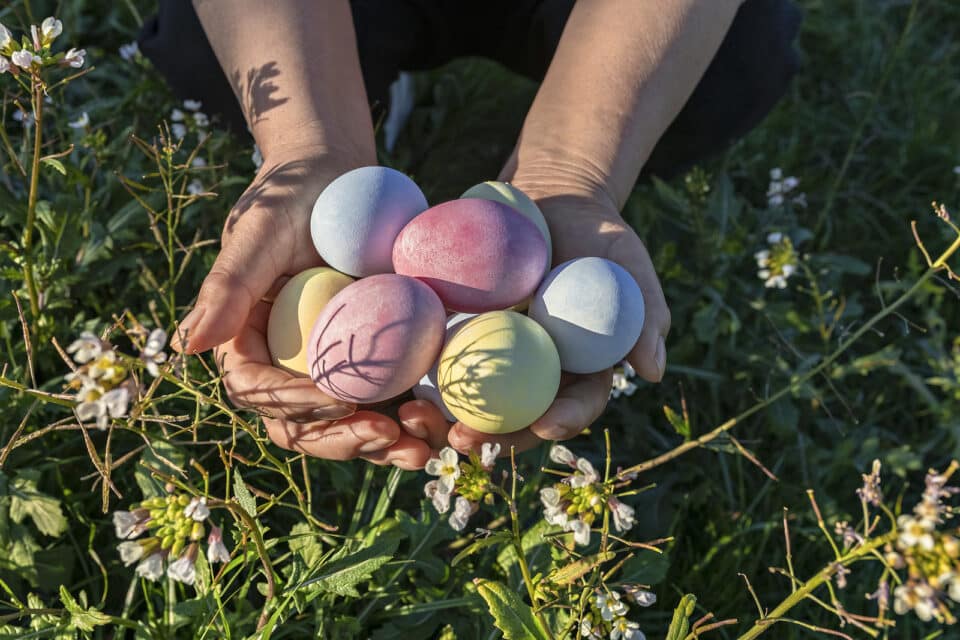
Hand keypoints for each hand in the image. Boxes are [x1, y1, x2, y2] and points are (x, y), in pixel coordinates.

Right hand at [170, 151, 436, 469]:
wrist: (339, 176)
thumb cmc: (292, 195)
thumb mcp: (258, 231)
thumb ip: (227, 286)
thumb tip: (185, 347)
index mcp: (247, 340)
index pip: (258, 390)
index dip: (294, 404)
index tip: (340, 401)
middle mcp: (284, 364)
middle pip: (303, 424)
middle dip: (344, 439)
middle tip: (389, 436)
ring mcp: (329, 368)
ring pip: (347, 425)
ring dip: (383, 445)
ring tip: (423, 446)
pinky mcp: (370, 363)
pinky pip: (386, 401)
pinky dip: (410, 418)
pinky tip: (437, 421)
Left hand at [398, 191, 670, 454]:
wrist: (549, 198)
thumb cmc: (598, 233)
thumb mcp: (628, 264)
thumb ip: (645, 314)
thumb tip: (652, 371)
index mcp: (579, 370)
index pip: (575, 405)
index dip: (563, 421)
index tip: (546, 426)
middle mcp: (534, 372)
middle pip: (514, 416)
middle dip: (491, 436)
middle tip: (466, 439)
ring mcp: (494, 354)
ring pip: (469, 397)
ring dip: (443, 415)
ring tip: (419, 419)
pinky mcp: (458, 331)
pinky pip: (436, 354)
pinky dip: (417, 369)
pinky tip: (396, 377)